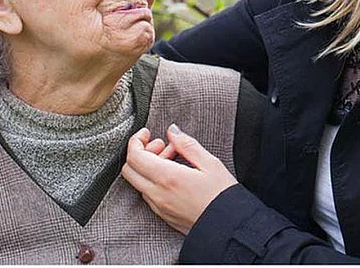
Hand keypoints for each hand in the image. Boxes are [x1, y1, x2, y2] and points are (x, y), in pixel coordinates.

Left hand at [121, 124, 236, 234]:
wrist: (230, 228)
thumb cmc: (224, 196)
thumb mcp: (210, 163)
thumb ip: (187, 144)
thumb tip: (172, 131)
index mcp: (168, 178)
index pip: (135, 157)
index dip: (136, 141)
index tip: (147, 133)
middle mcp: (158, 194)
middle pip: (129, 170)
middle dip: (140, 152)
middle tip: (161, 145)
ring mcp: (158, 207)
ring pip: (138, 182)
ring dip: (148, 166)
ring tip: (173, 158)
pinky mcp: (163, 215)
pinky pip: (147, 193)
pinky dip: (153, 179)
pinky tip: (173, 174)